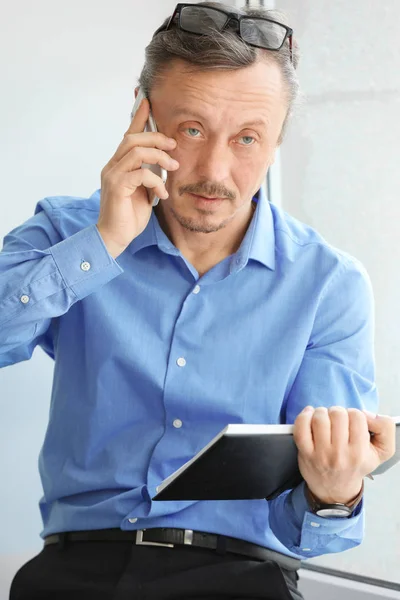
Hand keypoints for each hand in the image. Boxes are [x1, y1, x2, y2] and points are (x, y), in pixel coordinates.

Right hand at [97, 97, 178, 257]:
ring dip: (159, 157)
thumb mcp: (145, 191)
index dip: (138, 117)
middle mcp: (112, 166)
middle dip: (156, 138)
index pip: (128, 135)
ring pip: (136, 151)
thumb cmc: (130, 216)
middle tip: (173, 146)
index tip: (147, 100)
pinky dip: (155, 181)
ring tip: (173, 167)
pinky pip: (139, 173)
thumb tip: (164, 163)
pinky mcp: (116, 187)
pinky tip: (162, 193)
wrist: (115, 237)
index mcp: (119, 164)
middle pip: (133, 138)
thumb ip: (150, 174)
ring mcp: (112, 175)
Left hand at [293, 406, 395, 503]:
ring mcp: (320, 454)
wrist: (335, 490)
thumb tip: (368, 414)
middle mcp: (340, 455)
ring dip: (322, 413)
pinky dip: (304, 416)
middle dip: (338, 412)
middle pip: (337, 414)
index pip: (357, 416)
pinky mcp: (305, 453)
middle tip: (338, 422)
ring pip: (319, 417)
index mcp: (360, 453)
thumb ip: (385, 428)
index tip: (352, 422)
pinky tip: (309, 416)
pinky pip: (301, 427)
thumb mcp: (381, 452)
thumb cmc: (356, 465)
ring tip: (325, 420)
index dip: (355, 414)